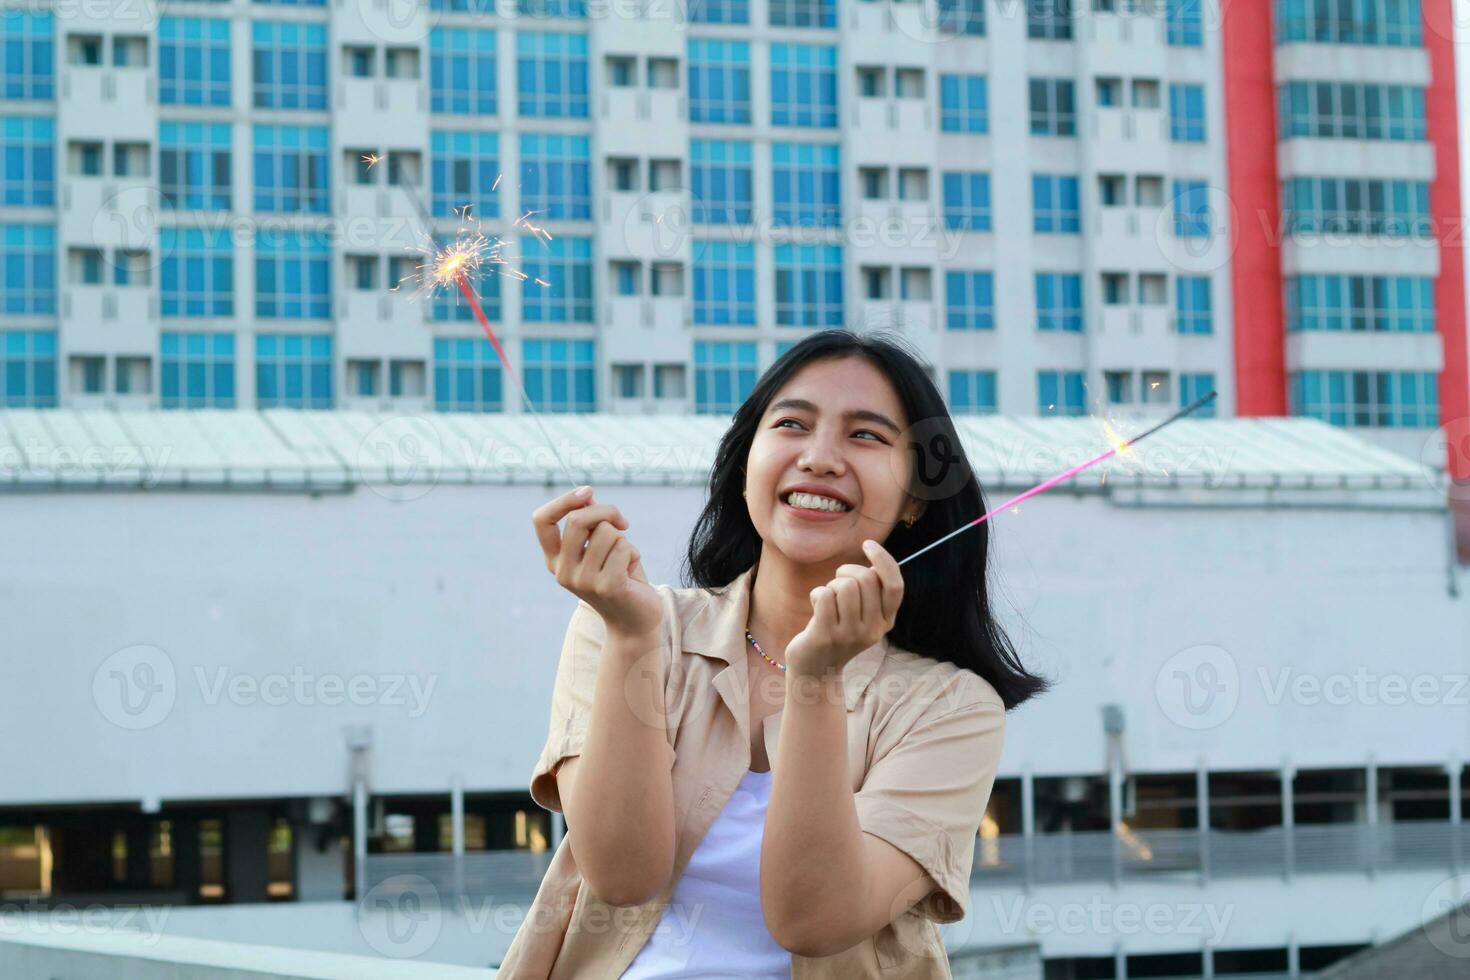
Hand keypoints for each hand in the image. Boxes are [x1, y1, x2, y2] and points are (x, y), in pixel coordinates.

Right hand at [532, 486, 662, 636]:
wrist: (634, 620)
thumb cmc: (619, 576)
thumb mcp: (600, 546)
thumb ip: (591, 523)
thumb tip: (587, 496)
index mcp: (554, 559)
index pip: (541, 520)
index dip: (563, 500)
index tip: (588, 491)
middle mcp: (562, 571)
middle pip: (578, 519)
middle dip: (606, 511)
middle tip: (623, 522)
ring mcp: (583, 581)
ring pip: (607, 532)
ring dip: (623, 540)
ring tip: (623, 561)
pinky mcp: (607, 586)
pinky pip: (623, 548)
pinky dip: (633, 553)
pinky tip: (631, 572)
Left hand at [785, 539, 904, 678]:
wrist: (815, 670)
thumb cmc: (838, 631)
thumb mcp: (862, 615)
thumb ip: (872, 592)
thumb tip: (877, 560)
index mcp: (886, 621)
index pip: (895, 585)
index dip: (884, 559)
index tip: (867, 543)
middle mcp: (873, 630)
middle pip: (866, 579)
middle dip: (846, 571)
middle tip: (836, 583)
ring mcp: (849, 635)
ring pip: (845, 585)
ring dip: (831, 584)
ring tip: (827, 599)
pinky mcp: (826, 637)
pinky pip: (824, 595)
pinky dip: (816, 593)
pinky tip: (816, 606)